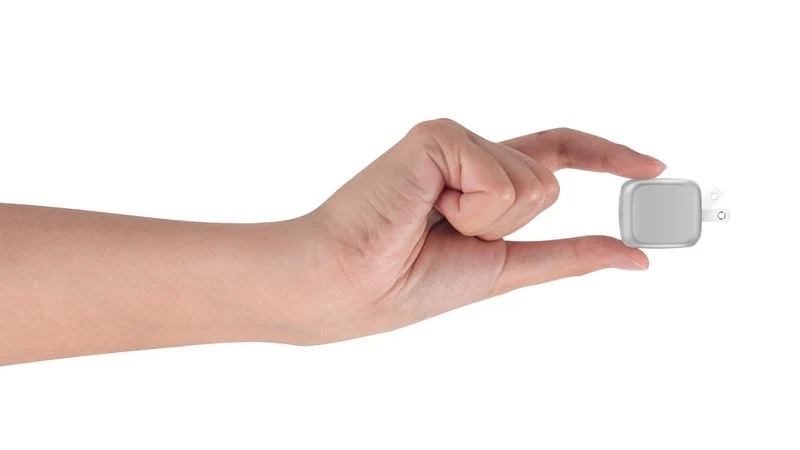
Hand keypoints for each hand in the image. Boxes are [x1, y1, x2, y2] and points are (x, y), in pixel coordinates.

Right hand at [284, 119, 665, 343]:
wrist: (349, 285)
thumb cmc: (406, 282)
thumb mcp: (505, 269)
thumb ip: (569, 257)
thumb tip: (634, 257)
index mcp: (479, 180)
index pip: (556, 152)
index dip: (607, 156)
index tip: (652, 166)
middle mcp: (468, 154)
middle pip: (549, 181)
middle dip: (509, 227)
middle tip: (448, 238)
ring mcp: (452, 142)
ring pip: (530, 182)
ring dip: (486, 223)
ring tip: (431, 227)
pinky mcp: (437, 137)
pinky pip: (498, 178)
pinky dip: (471, 212)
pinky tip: (426, 211)